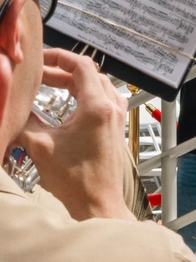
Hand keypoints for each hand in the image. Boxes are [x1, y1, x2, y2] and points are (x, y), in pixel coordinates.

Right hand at [19, 49, 133, 221]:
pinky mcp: (115, 127)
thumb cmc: (76, 180)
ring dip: (75, 82)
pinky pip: (103, 99)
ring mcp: (116, 117)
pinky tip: (69, 103)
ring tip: (51, 85)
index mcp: (97, 106)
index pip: (81, 65)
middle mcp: (111, 107)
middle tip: (40, 75)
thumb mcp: (41, 147)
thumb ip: (25, 122)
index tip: (42, 58)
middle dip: (62, 71)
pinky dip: (85, 95)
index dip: (59, 57)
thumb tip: (13, 110)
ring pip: (97, 85)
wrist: (98, 205)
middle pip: (89, 74)